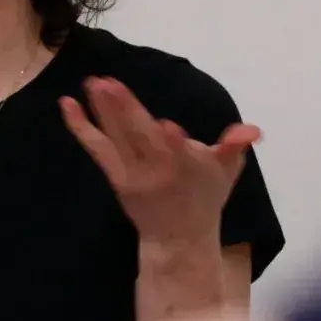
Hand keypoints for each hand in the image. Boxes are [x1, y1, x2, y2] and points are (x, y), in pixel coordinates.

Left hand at [61, 76, 261, 250]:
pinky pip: (96, 148)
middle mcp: (157, 171)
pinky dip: (81, 127)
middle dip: (126, 112)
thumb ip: (235, 146)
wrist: (178, 237)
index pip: (180, 154)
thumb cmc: (205, 196)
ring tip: (91, 82)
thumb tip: (252, 131)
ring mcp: (132, 174)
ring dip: (101, 111)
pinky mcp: (115, 177)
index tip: (168, 126)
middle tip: (110, 83)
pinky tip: (68, 104)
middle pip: (140, 140)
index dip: (174, 143)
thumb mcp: (227, 171)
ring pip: (115, 139)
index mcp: (187, 168)